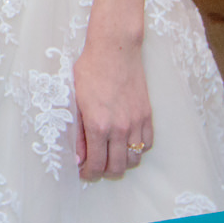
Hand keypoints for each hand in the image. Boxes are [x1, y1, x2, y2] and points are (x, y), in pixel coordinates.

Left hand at [72, 31, 152, 180]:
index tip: (84, 171)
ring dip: (121, 163)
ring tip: (111, 155)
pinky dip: (137, 149)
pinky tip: (126, 142)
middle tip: (96, 166)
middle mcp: (119, 128)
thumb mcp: (75, 101)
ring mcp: (136, 122)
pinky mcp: (147, 115)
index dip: (88, 173)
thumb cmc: (90, 69)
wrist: (115, 49)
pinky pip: (147, 144)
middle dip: (104, 172)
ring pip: (134, 159)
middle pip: (116, 168)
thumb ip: (78, 132)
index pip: (96, 164)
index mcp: (97, 125)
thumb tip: (79, 156)